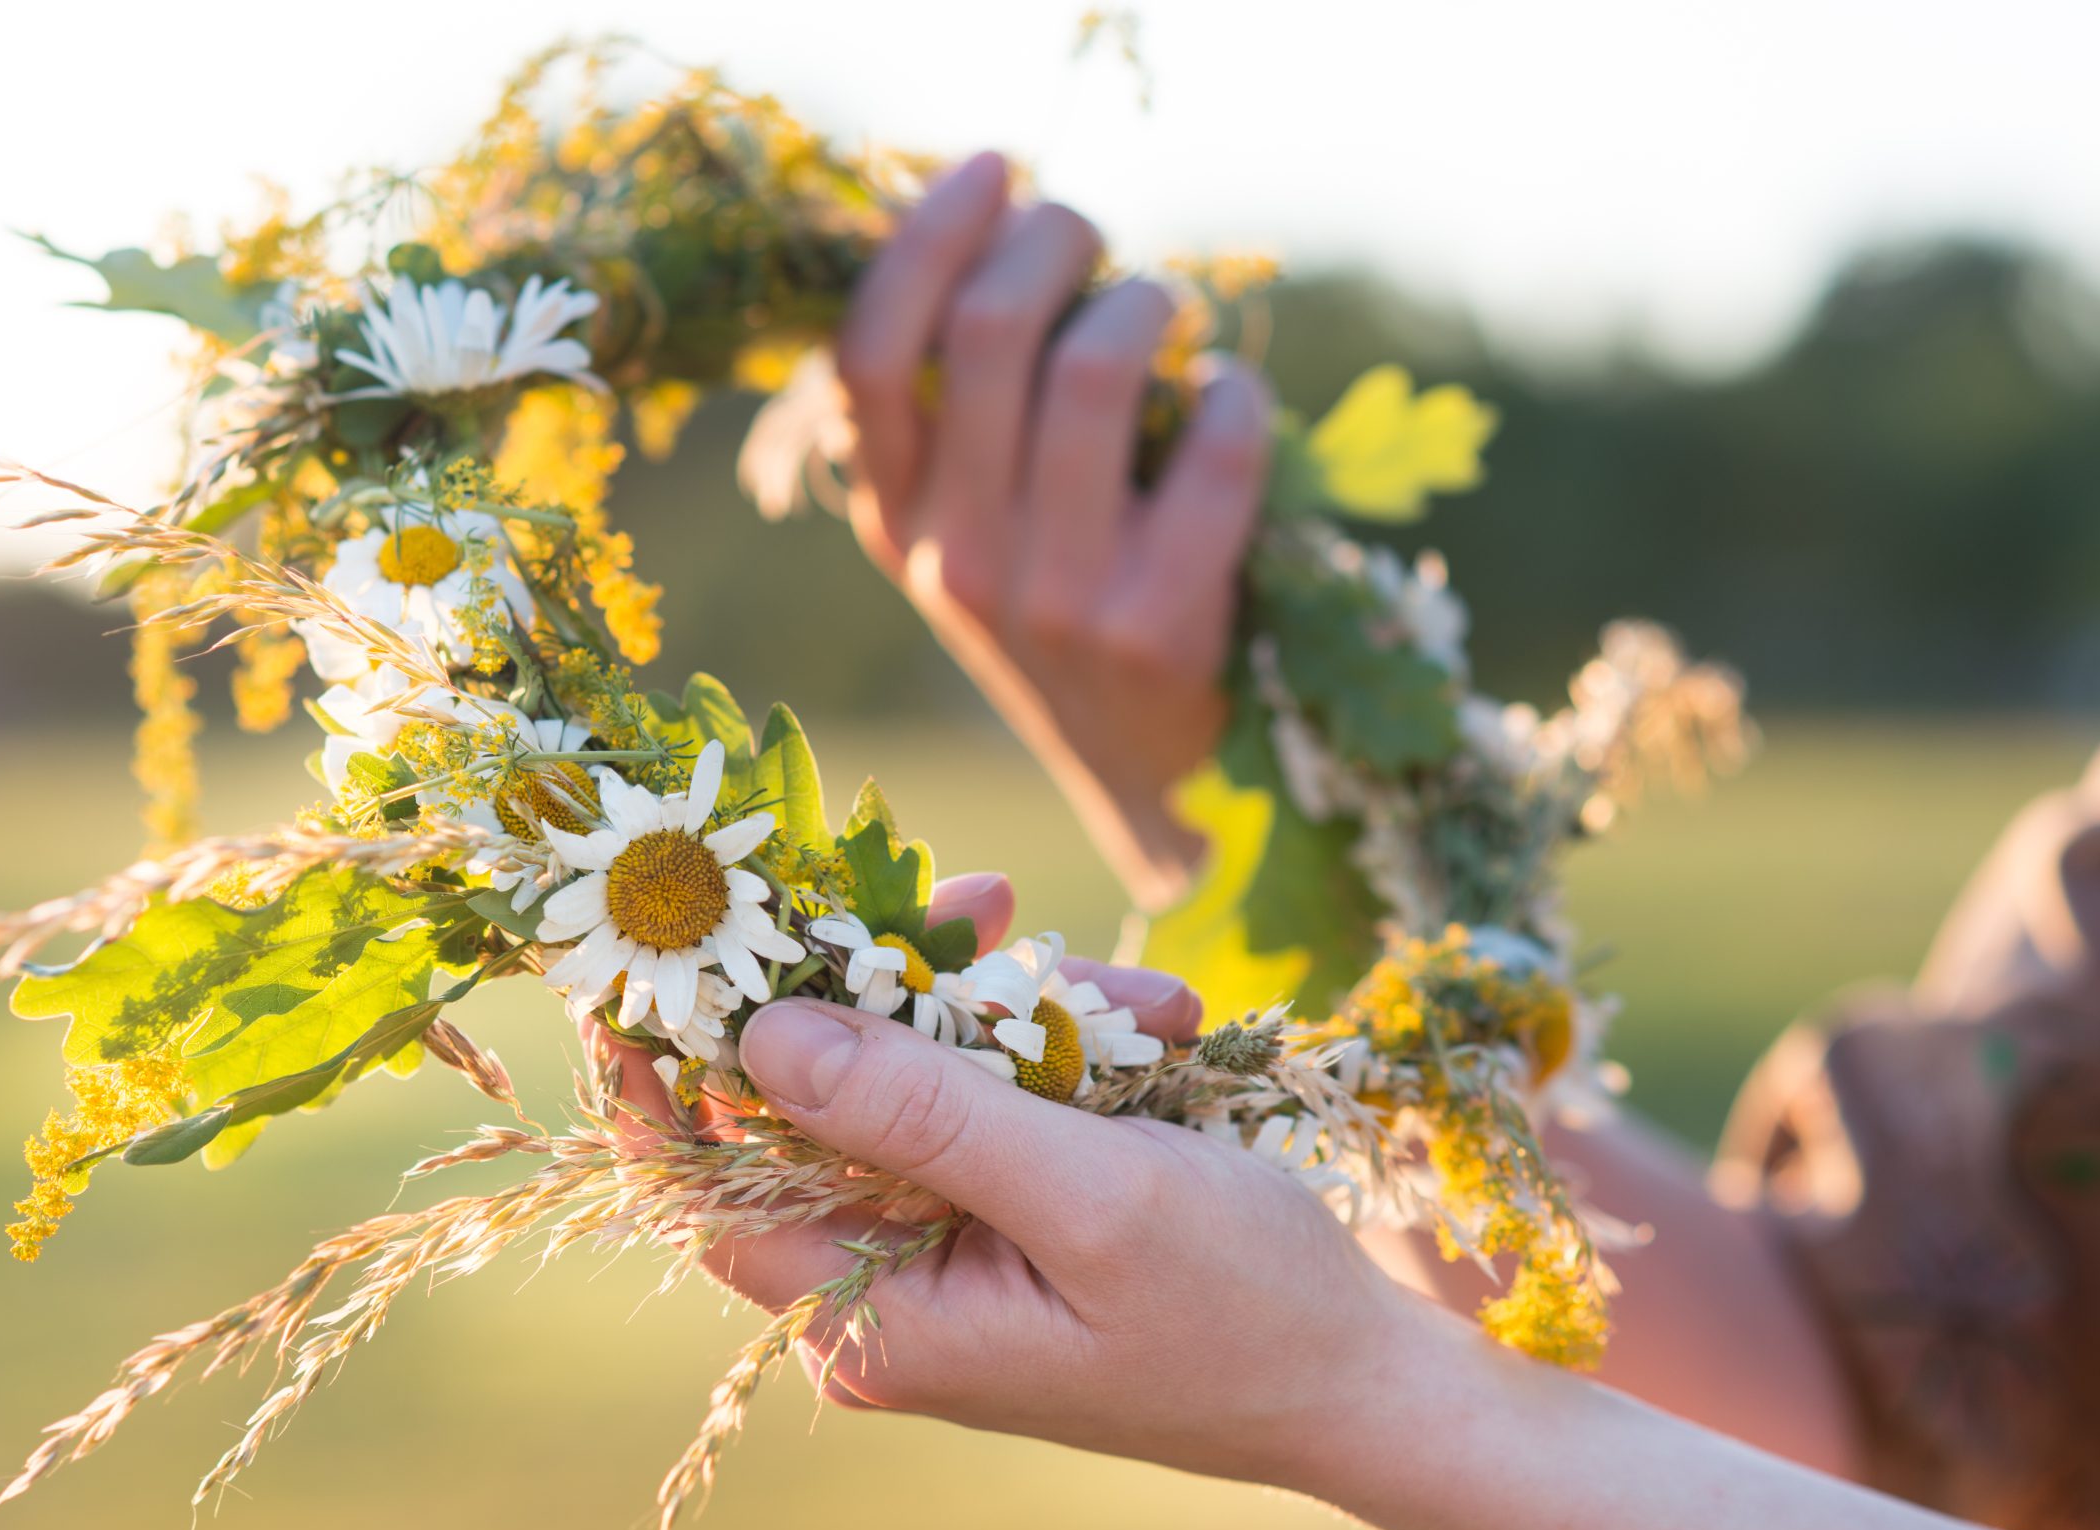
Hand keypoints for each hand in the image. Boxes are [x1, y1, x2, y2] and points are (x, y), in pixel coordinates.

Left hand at [594, 872, 1423, 1493]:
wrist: (1366, 1379)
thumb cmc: (1242, 1311)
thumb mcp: (1089, 1198)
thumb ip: (927, 1115)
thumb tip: (762, 1033)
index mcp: (874, 1320)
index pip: (702, 1188)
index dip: (659, 1074)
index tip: (660, 947)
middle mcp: (885, 1288)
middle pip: (819, 1103)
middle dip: (902, 991)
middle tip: (986, 902)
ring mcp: (945, 1249)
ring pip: (918, 1078)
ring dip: (1018, 1012)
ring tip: (1145, 1008)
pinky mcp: (1005, 1213)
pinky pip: (990, 1096)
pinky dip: (1063, 1047)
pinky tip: (1159, 1029)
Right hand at [837, 152, 1273, 910]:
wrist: (1154, 790)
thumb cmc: (1073, 619)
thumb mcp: (977, 536)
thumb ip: (966, 422)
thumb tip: (1003, 243)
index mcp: (895, 528)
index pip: (866, 357)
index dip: (926, 236)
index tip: (992, 169)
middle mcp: (953, 564)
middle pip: (984, 333)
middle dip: (1055, 237)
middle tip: (1094, 232)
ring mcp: (1052, 600)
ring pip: (1093, 369)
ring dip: (1149, 301)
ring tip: (1167, 311)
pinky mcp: (1156, 627)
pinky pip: (1209, 445)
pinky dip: (1233, 394)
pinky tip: (1231, 404)